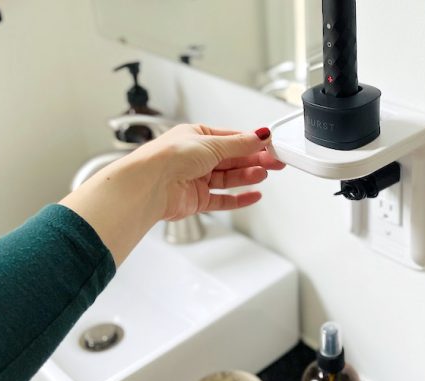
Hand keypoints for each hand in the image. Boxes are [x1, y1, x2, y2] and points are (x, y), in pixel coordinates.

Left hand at [59, 123, 283, 264]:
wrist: (148, 186)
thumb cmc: (168, 158)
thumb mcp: (211, 144)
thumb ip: (239, 144)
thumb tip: (260, 136)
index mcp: (196, 137)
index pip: (231, 139)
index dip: (252, 143)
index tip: (271, 146)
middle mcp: (196, 157)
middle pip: (233, 159)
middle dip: (254, 160)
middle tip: (276, 162)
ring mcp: (196, 179)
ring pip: (229, 178)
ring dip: (248, 176)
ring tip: (264, 174)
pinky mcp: (196, 200)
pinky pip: (223, 199)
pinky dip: (239, 198)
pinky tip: (253, 194)